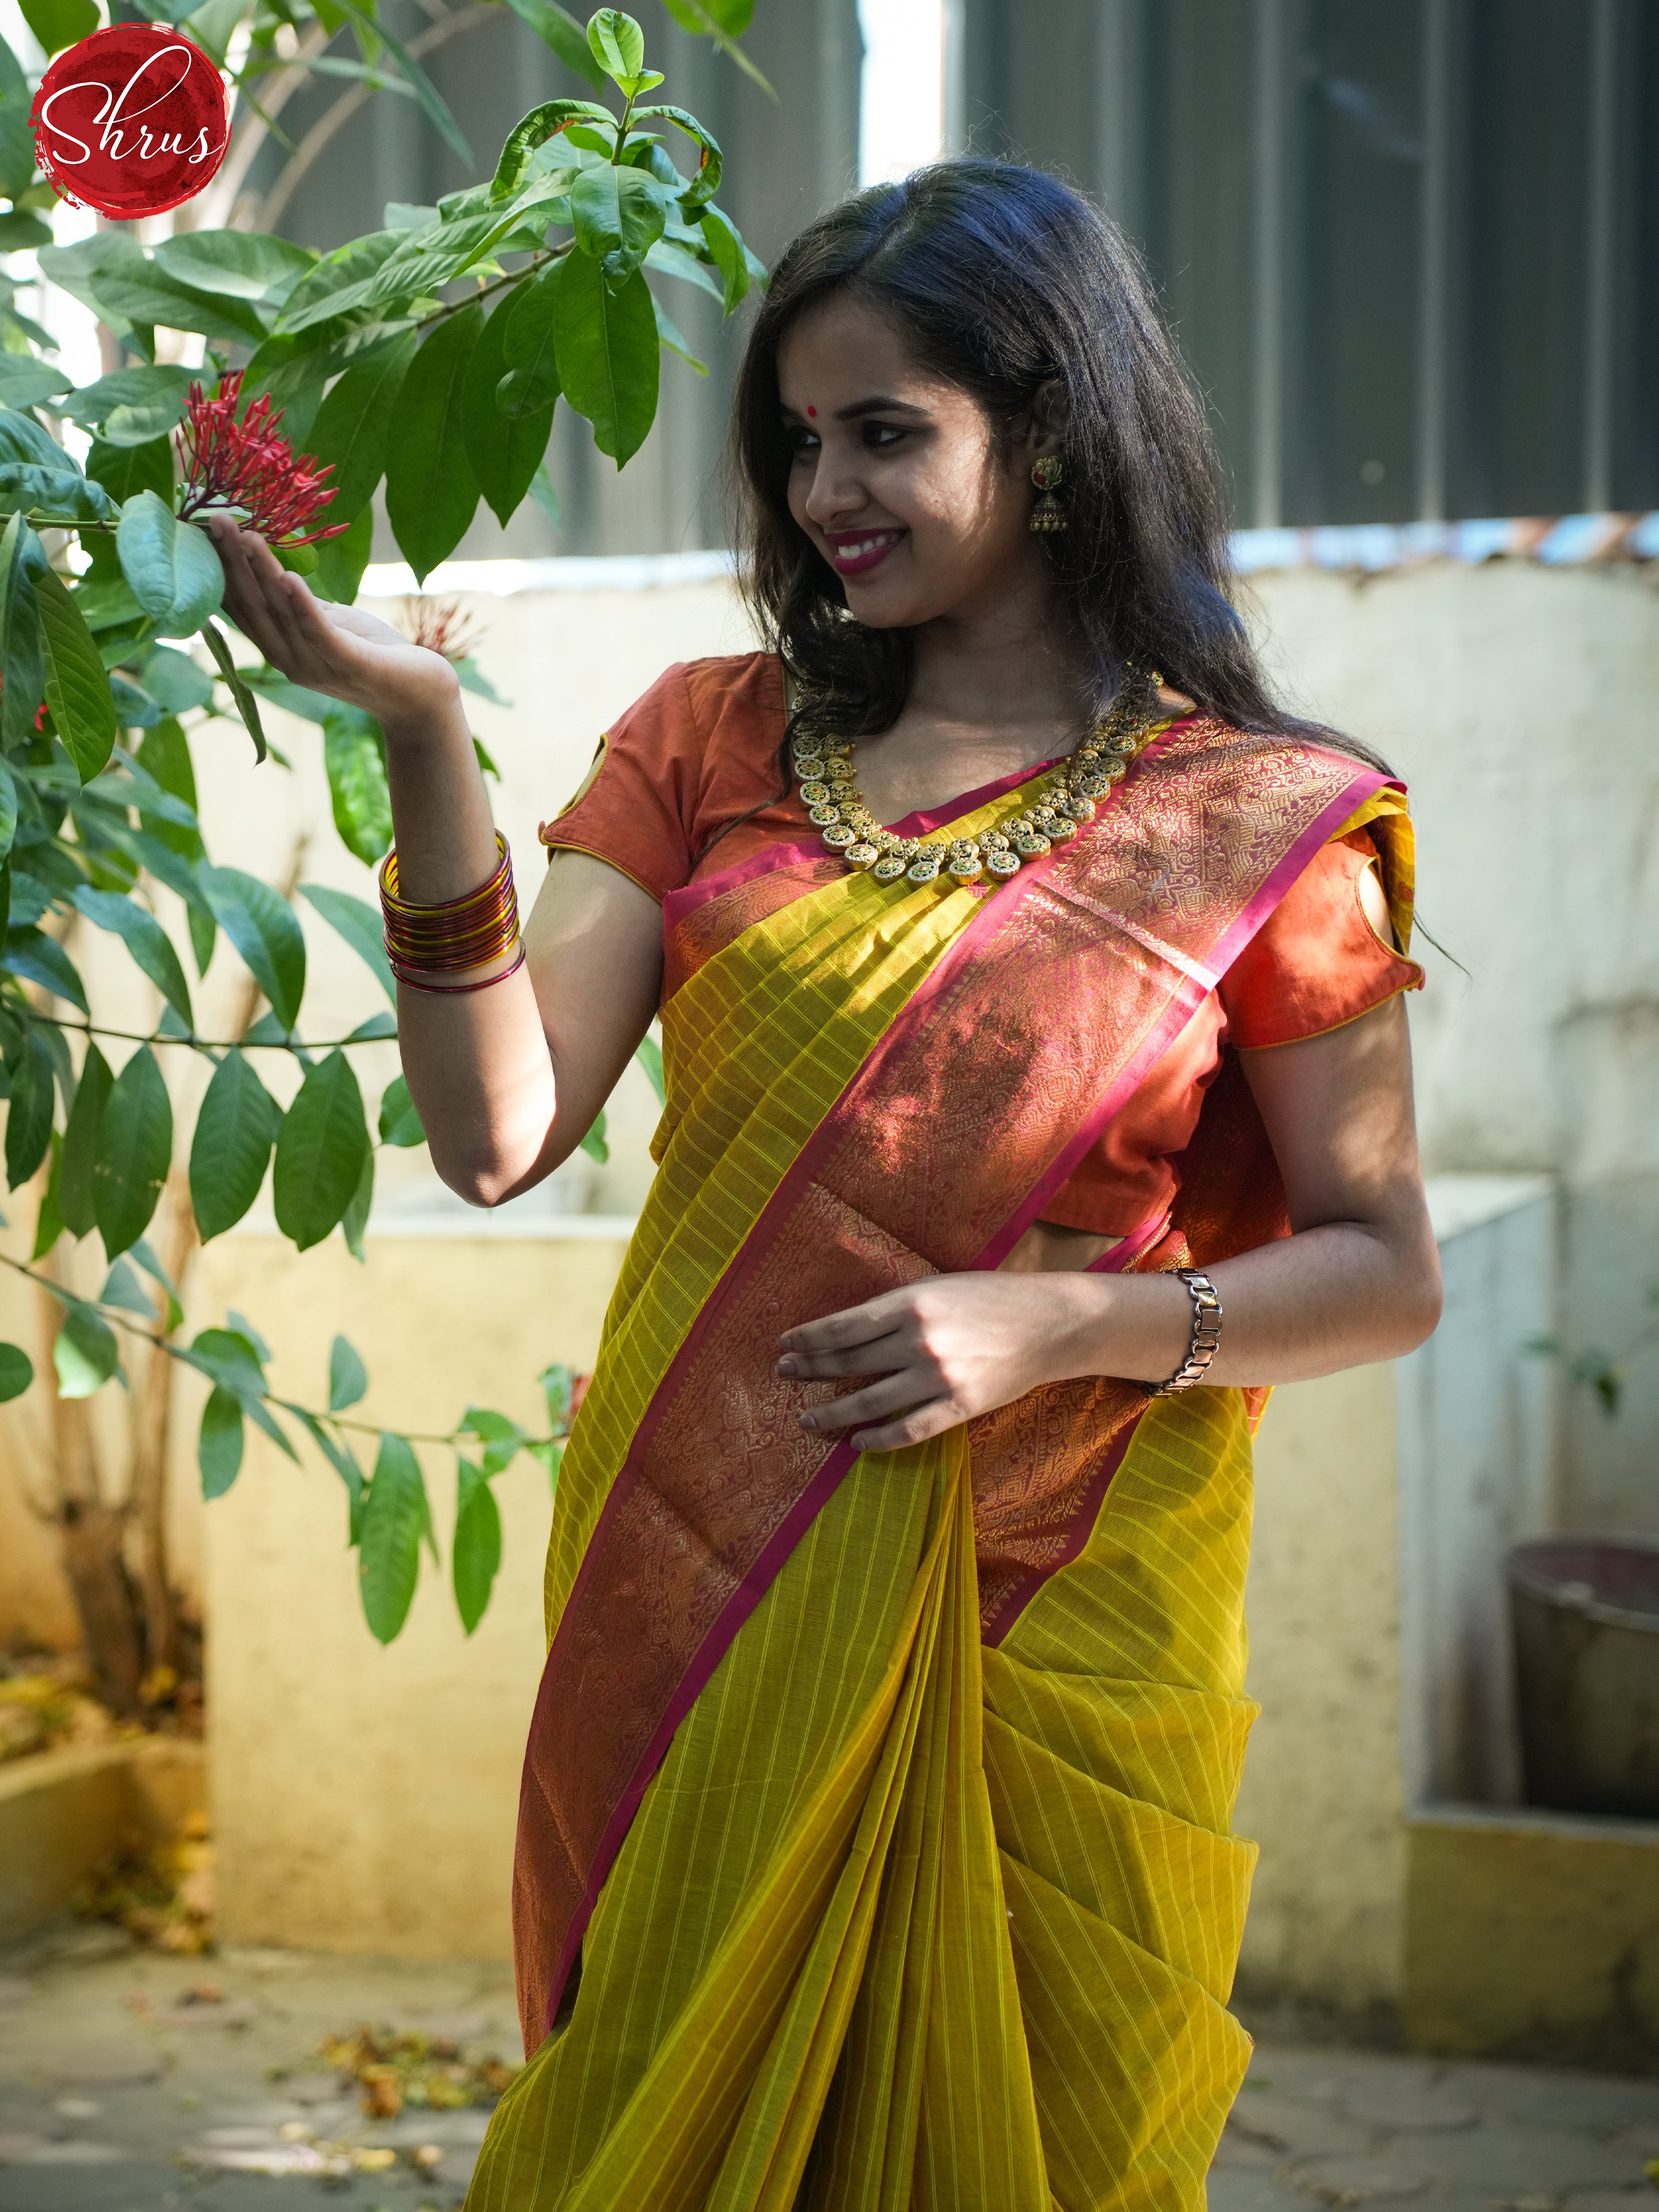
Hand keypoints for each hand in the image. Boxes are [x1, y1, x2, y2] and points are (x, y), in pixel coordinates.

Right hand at [200, 516, 458, 730]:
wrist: (422, 699)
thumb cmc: (377, 656)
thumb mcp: (332, 625)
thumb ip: (301, 607)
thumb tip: (276, 575)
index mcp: (281, 648)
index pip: (239, 606)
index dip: (218, 570)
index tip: (202, 530)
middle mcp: (289, 660)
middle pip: (251, 605)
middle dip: (231, 561)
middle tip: (214, 518)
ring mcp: (316, 665)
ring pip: (280, 613)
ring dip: (261, 571)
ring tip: (246, 534)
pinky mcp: (349, 665)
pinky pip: (319, 633)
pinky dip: (303, 606)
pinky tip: (289, 577)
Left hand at [776, 1272, 1098, 1451]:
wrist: (1049, 1324)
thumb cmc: (989, 1298)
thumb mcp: (937, 1286)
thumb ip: (895, 1306)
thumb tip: (847, 1327)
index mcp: (909, 1304)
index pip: (841, 1327)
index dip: (807, 1338)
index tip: (785, 1343)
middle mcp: (918, 1341)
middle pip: (847, 1362)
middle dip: (809, 1369)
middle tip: (784, 1374)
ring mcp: (938, 1378)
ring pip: (868, 1402)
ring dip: (831, 1412)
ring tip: (806, 1418)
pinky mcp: (958, 1406)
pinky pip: (908, 1430)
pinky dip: (878, 1440)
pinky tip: (856, 1442)